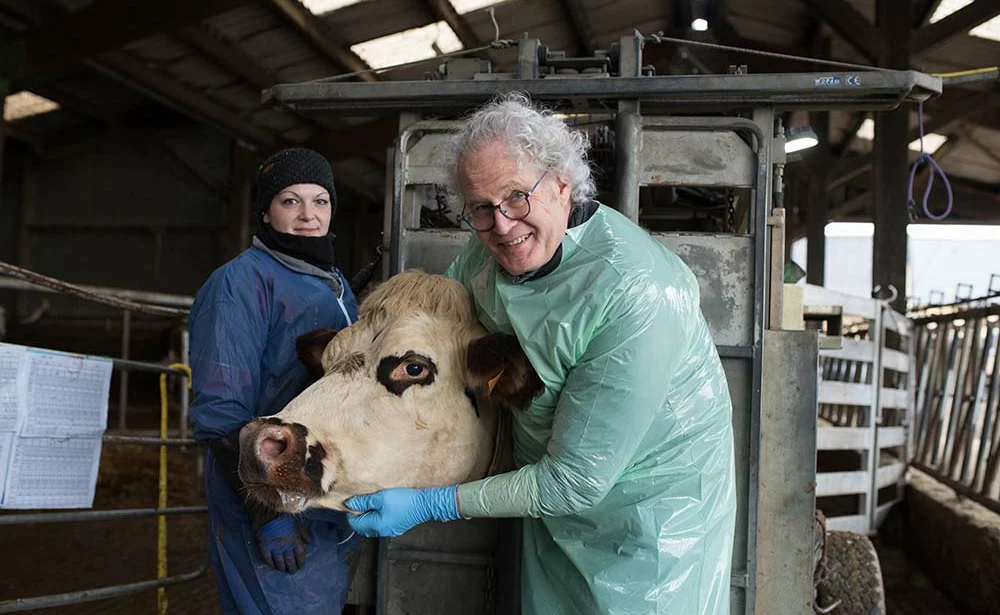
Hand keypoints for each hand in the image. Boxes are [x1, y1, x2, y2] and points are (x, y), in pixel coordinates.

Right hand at [256, 514, 306, 572]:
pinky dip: (271, 563)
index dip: (301, 562)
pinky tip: (273, 566)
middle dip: (292, 568)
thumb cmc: (285, 517)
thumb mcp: (298, 523)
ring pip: (280, 562)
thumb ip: (304, 533)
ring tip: (283, 570)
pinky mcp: (265, 547)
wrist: (269, 512)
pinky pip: (268, 559)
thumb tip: (308, 543)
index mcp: (296, 540)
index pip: (300, 555)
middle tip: (292, 572)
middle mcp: (286, 546)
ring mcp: (275, 547)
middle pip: (290, 561)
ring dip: (282, 567)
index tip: (301, 567)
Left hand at [345, 486, 459, 536]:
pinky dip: (378, 518)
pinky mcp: (396, 528)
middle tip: (364, 501)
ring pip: (371, 526)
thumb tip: (349, 504)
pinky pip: (381, 525)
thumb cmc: (404, 500)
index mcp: (375, 525)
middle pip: (361, 526)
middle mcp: (380, 532)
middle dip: (359, 514)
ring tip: (374, 503)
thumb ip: (363, 501)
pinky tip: (384, 508)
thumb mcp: (381, 497)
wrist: (424, 505)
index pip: (353, 523)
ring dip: (369, 516)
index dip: (351, 511)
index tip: (355, 500)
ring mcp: (389, 531)